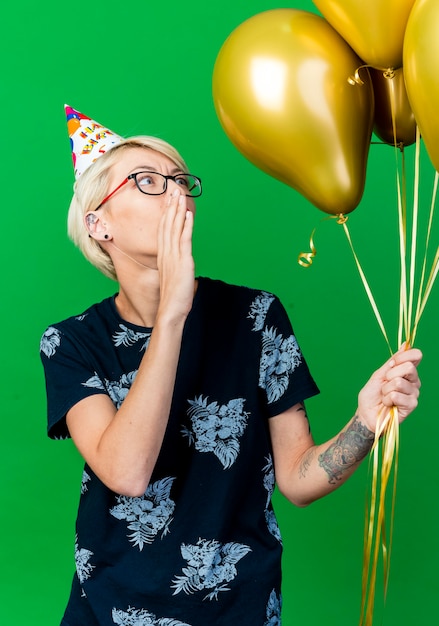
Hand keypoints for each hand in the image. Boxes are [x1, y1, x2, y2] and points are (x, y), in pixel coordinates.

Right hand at [156, 189, 194, 322]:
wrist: (170, 310)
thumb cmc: (173, 299)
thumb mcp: (174, 279)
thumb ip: (177, 269)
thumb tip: (182, 266)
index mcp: (163, 257)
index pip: (164, 231)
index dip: (166, 214)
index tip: (168, 201)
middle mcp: (166, 254)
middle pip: (167, 225)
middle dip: (170, 207)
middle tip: (173, 189)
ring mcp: (174, 257)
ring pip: (174, 228)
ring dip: (177, 211)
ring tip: (179, 195)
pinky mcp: (182, 262)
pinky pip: (183, 240)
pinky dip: (185, 226)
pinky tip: (187, 214)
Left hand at [357, 345, 421, 431]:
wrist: (366, 413)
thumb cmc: (372, 395)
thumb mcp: (379, 374)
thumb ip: (392, 361)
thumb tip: (405, 344)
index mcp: (406, 371)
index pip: (415, 355)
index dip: (403, 356)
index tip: (392, 362)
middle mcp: (413, 381)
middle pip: (408, 367)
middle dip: (390, 374)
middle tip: (385, 383)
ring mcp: (414, 393)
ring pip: (399, 382)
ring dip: (386, 390)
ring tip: (385, 396)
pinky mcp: (412, 405)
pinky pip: (397, 395)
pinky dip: (387, 399)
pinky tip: (388, 404)